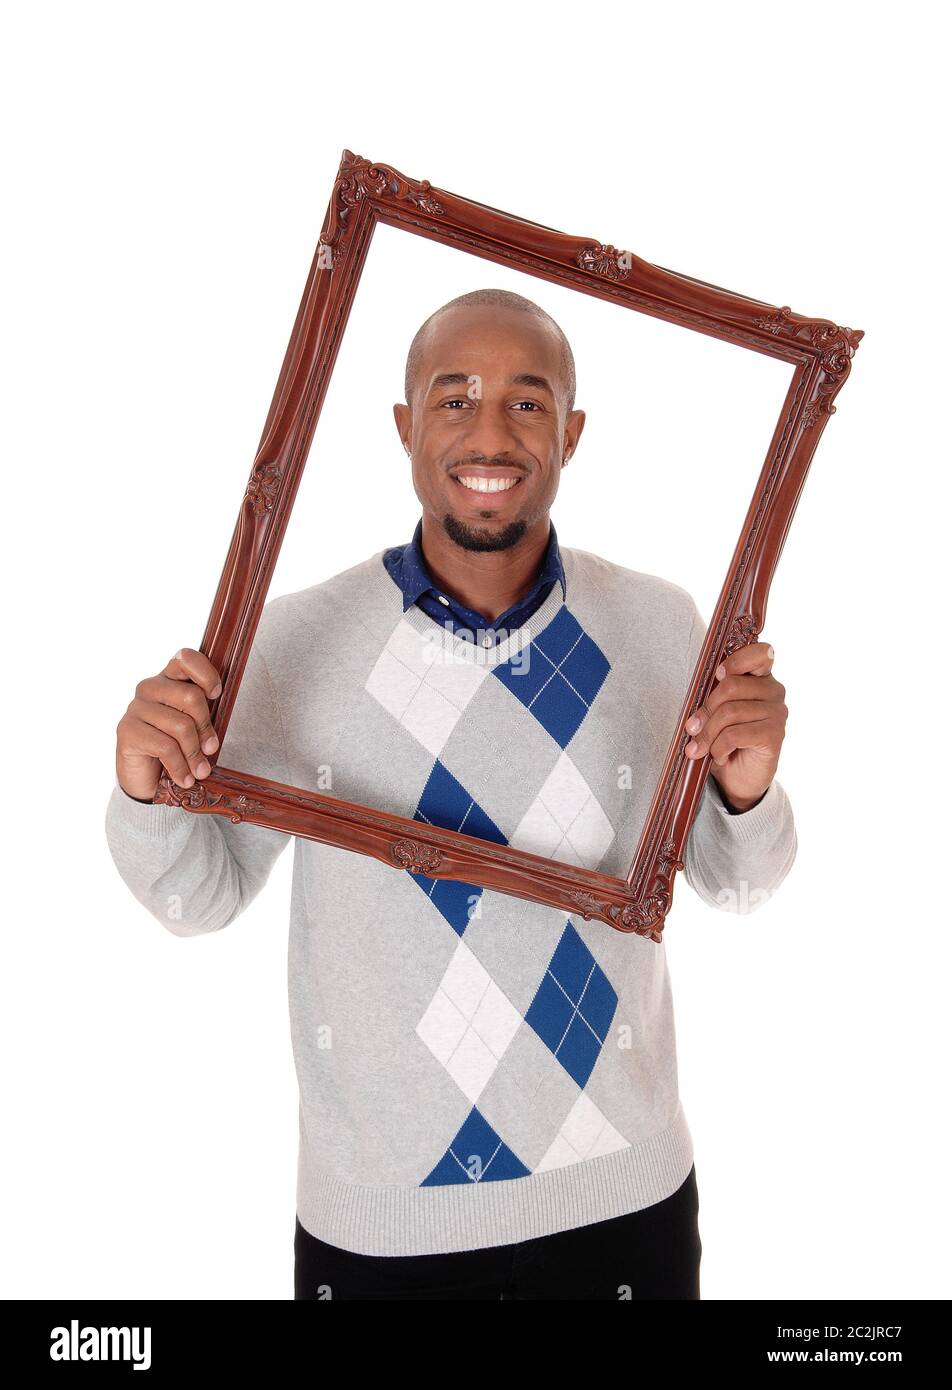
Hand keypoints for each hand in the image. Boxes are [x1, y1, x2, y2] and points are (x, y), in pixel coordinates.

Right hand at [115, 648, 222, 800]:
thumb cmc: (175, 746)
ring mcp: (135, 708)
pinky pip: (165, 746)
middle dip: (206, 728)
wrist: (144, 777)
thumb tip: (213, 741)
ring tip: (200, 772)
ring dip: (194, 754)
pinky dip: (180, 767)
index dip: (205, 673)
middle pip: (190, 697)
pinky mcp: (127, 730)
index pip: (185, 658)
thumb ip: (203, 720)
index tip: (216, 694)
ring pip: (180, 726)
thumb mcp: (193, 728)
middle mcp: (150, 688)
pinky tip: (185, 779)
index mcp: (169, 679)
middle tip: (211, 750)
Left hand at [683, 641, 786, 811]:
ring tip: (701, 749)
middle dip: (705, 710)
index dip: (737, 660)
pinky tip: (719, 756)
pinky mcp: (775, 735)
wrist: (740, 779)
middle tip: (692, 729)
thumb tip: (693, 704)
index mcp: (760, 678)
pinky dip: (718, 748)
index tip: (718, 674)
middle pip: (731, 686)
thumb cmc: (726, 740)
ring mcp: (778, 713)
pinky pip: (735, 734)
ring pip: (729, 712)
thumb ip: (712, 698)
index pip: (761, 653)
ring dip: (707, 735)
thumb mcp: (716, 714)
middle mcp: (774, 692)